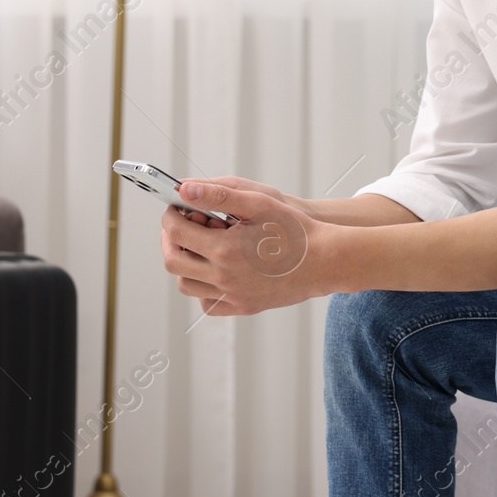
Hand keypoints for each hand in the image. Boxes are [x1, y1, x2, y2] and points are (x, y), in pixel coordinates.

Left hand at [159, 182, 334, 316]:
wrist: (325, 261)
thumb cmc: (296, 229)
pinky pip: (208, 303)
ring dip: (184, 262)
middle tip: (182, 224)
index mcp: (224, 249)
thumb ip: (219, 194)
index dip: (171, 216)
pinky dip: (202, 286)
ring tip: (199, 244)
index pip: (176, 232)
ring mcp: (232, 296)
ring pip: (186, 284)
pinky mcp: (243, 306)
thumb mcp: (259, 202)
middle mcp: (223, 277)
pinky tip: (214, 268)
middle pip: (174, 261)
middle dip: (170, 240)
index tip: (176, 207)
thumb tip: (185, 189)